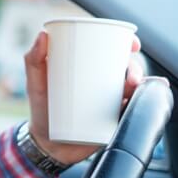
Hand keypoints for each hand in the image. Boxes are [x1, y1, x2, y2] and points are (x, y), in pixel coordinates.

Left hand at [24, 31, 142, 164]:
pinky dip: (143, 101)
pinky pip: (133, 108)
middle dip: (135, 66)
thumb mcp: (35, 83)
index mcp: (86, 67)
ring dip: (141, 83)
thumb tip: (43, 34)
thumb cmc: (41, 108)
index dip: (124, 42)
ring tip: (132, 87)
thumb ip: (33, 59)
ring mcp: (109, 99)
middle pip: (125, 67)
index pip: (109, 49)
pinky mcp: (114, 117)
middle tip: (129, 75)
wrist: (48, 144)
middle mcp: (101, 80)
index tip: (130, 44)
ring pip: (133, 86)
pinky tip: (145, 97)